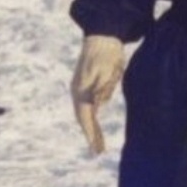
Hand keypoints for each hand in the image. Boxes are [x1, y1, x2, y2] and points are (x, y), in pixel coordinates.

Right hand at [70, 35, 123, 154]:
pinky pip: (88, 105)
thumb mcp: (108, 71)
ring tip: (98, 143)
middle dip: (91, 134)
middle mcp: (78, 91)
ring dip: (91, 127)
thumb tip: (97, 107)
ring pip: (85, 112)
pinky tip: (95, 124)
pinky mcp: (86, 84)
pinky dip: (92, 117)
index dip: (91, 133)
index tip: (95, 147)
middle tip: (98, 151)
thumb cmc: (107, 53)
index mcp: (82, 89)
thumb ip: (103, 89)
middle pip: (84, 118)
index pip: (86, 117)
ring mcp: (80, 88)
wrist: (103, 35)